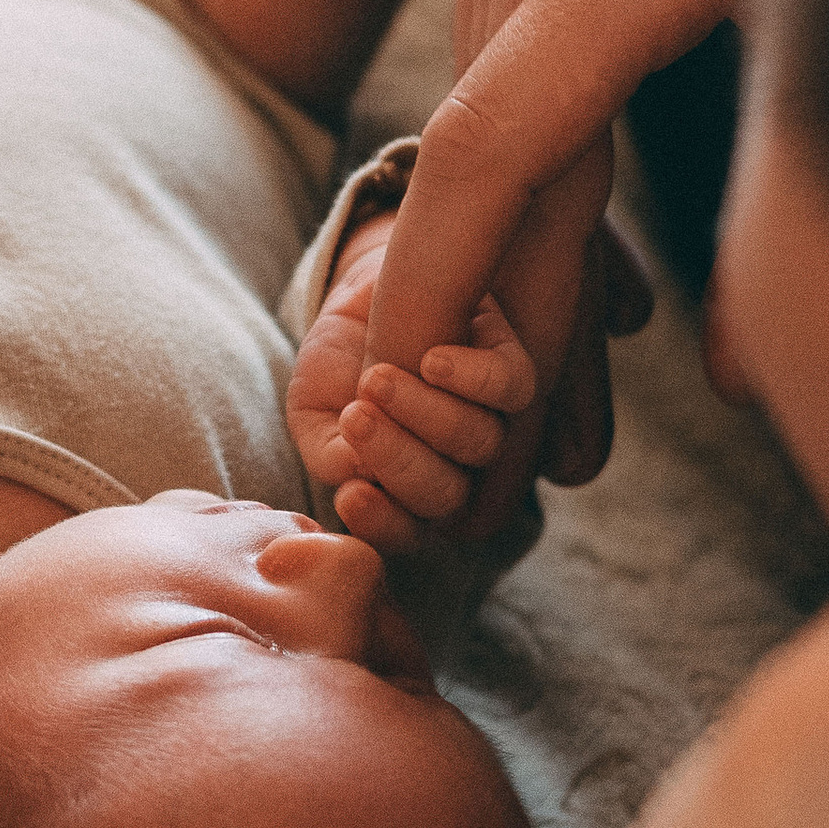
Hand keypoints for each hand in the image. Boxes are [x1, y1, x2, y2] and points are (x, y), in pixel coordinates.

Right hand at [289, 214, 541, 553]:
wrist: (361, 296)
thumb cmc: (336, 366)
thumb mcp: (314, 412)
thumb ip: (330, 453)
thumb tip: (356, 477)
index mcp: (403, 491)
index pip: (406, 532)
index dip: (383, 524)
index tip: (351, 495)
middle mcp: (454, 467)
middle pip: (448, 497)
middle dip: (398, 462)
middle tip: (356, 416)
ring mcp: (487, 419)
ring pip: (479, 443)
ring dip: (425, 415)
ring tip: (376, 378)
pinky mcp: (509, 366)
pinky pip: (514, 388)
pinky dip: (473, 379)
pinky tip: (431, 360)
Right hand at [365, 0, 828, 463]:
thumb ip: (803, 165)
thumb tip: (757, 371)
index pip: (498, 147)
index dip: (441, 290)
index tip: (396, 393)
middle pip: (490, 150)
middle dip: (494, 318)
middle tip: (524, 464)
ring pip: (499, 96)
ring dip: (520, 241)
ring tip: (566, 383)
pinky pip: (515, 34)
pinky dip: (538, 143)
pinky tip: (581, 229)